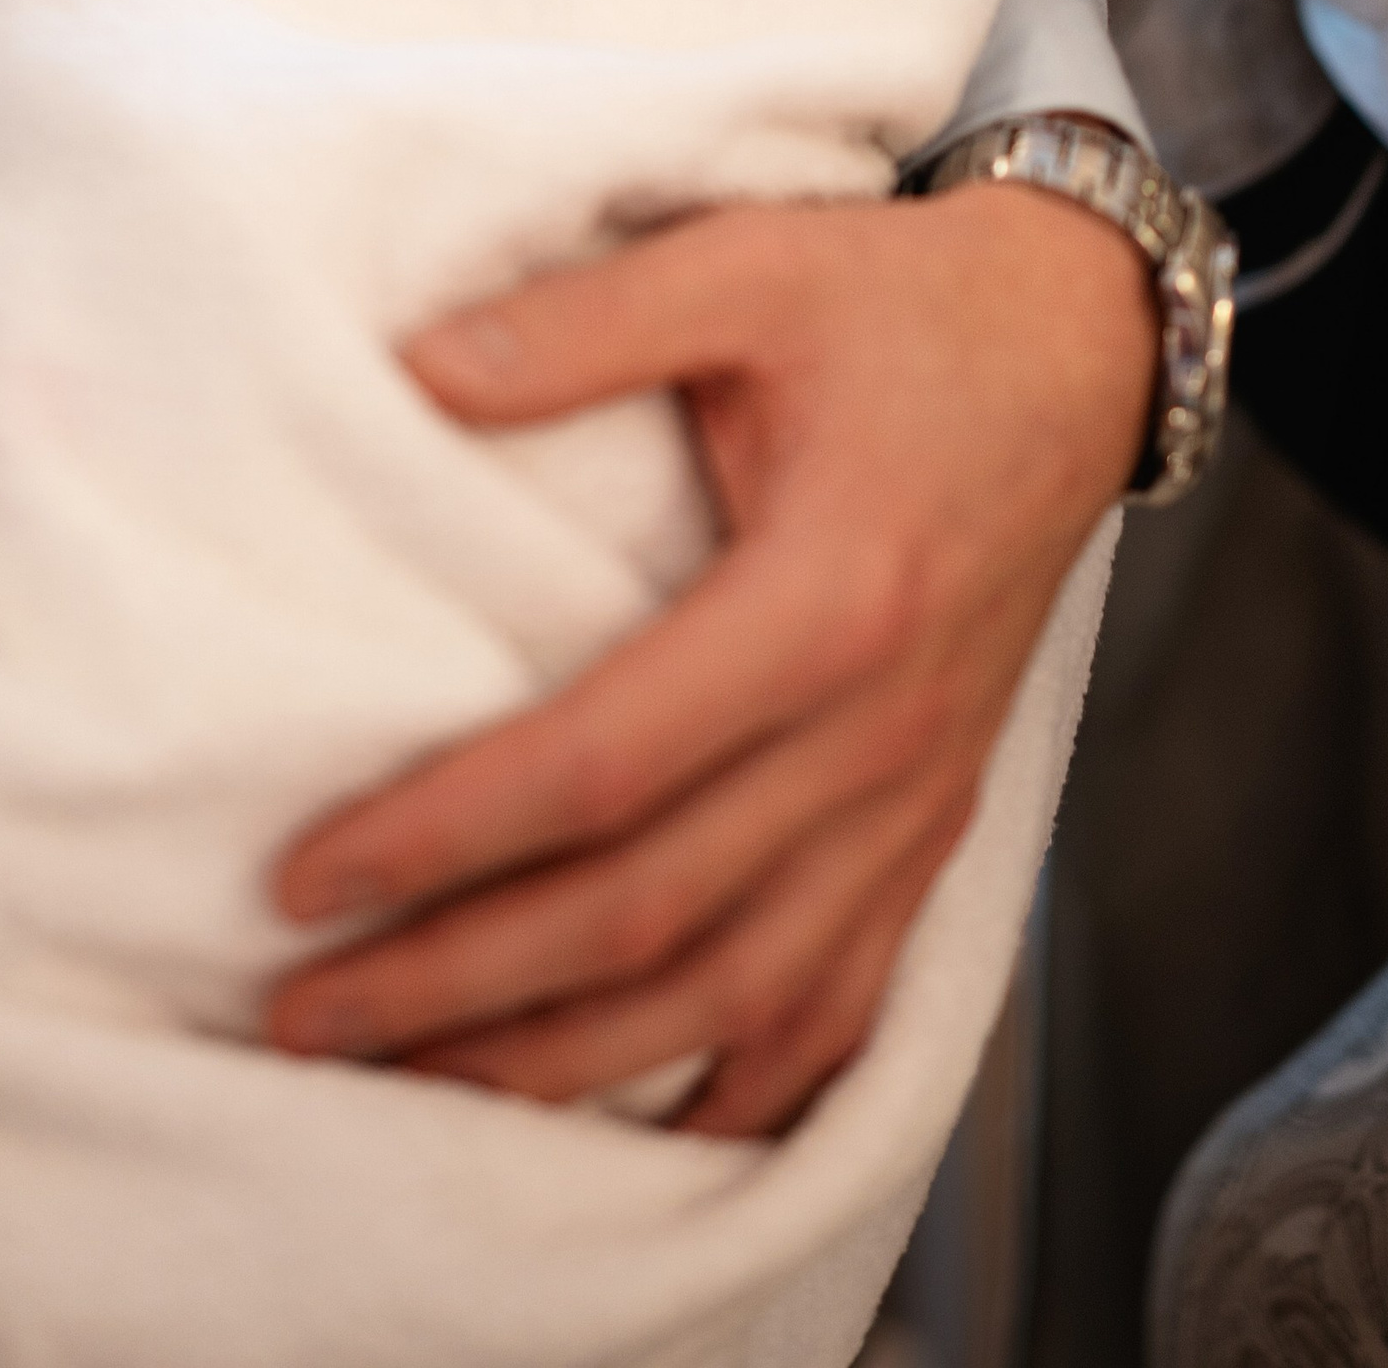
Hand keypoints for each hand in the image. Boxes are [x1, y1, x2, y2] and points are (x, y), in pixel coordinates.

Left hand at [263, 182, 1154, 1134]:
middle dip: (463, 985)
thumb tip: (417, 371)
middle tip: (305, 1015)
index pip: (603, 764)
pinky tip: (654, 1124)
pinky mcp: (935, 820)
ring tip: (419, 1086)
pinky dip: (746, 1082)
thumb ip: (584, 322)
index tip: (311, 876)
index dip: (447, 833)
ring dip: (572, 1060)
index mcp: (827, 597)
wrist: (1082, 343)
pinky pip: (845, 1000)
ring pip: (736, 989)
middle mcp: (877, 731)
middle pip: (649, 912)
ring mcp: (916, 795)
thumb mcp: (747, 262)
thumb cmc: (905, 302)